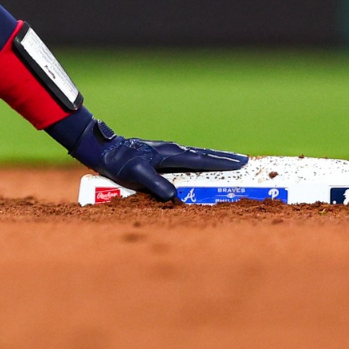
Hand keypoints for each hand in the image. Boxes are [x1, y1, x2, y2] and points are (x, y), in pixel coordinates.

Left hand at [49, 109, 246, 201]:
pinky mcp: (160, 156)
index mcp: (171, 154)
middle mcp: (172, 151)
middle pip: (204, 155)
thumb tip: (175, 197)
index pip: (202, 159)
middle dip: (224, 159)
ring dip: (213, 159)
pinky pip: (186, 160)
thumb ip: (155, 185)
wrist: (103, 150)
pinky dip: (200, 162)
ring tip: (229, 164)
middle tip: (245, 162)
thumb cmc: (118, 162)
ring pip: (196, 156)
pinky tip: (201, 167)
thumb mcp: (136, 174)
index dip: (222, 162)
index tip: (242, 163)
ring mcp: (166, 152)